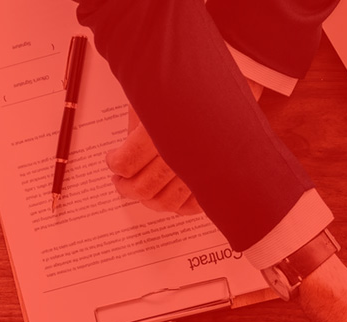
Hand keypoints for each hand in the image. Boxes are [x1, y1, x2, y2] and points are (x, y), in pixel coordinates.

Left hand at [106, 79, 263, 213]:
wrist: (234, 88)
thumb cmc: (190, 89)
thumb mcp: (154, 98)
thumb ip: (138, 128)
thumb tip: (125, 158)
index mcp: (160, 132)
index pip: (126, 163)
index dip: (115, 165)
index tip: (112, 160)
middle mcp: (181, 157)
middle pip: (144, 189)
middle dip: (126, 188)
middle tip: (120, 182)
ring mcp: (201, 173)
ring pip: (166, 203)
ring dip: (148, 200)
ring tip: (141, 190)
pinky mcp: (216, 181)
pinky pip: (192, 207)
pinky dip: (177, 206)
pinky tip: (169, 195)